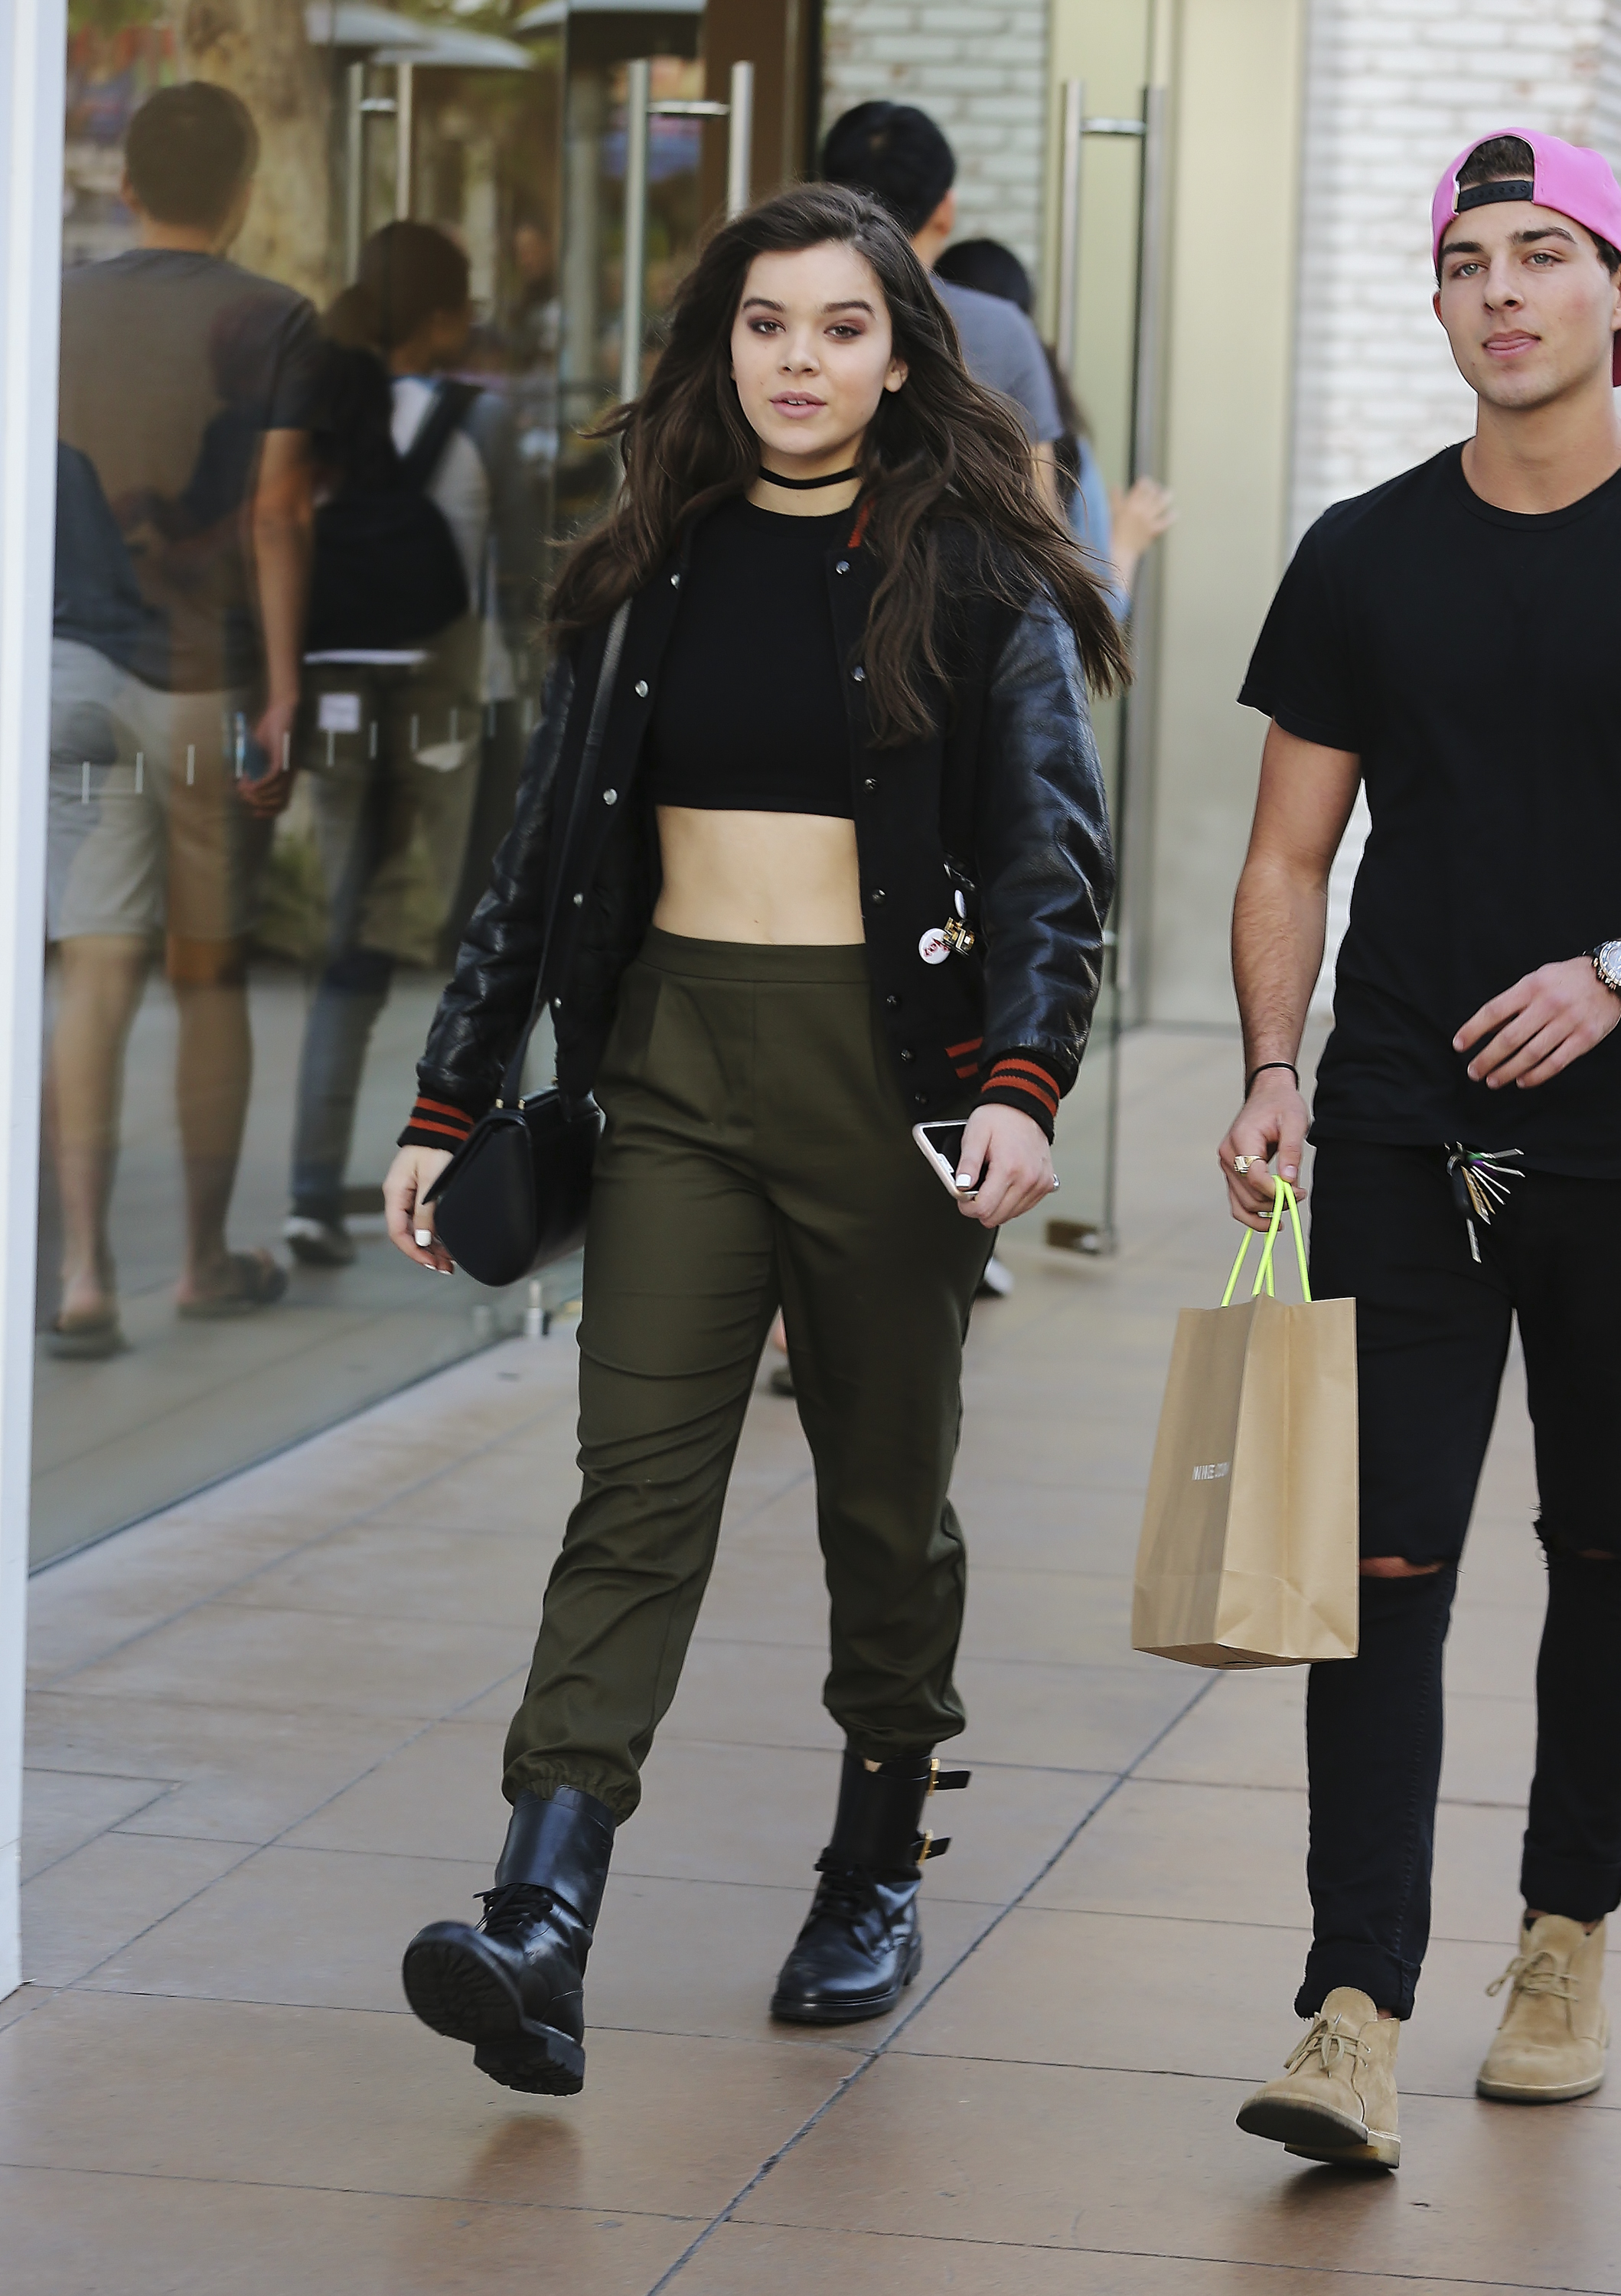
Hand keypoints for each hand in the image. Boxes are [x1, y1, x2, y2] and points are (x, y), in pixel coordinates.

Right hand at [239, 693, 298, 817]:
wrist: (281, 710)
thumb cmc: (270, 730)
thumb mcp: (258, 753)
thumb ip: (252, 768)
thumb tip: (243, 783)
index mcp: (287, 775)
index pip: (282, 803)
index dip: (269, 811)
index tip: (253, 812)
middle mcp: (291, 774)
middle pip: (279, 802)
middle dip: (260, 803)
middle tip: (244, 794)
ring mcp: (289, 767)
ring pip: (277, 792)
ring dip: (259, 794)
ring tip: (245, 788)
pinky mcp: (284, 757)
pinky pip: (275, 777)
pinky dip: (262, 784)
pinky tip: (251, 784)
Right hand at [384, 1144, 455, 1271]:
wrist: (440, 1127)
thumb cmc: (435, 1148)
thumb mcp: (432, 1180)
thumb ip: (426, 1210)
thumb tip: (423, 1239)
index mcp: (395, 1193)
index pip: (397, 1232)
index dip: (414, 1251)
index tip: (431, 1263)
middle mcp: (398, 1198)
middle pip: (407, 1234)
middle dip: (425, 1253)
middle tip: (445, 1268)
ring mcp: (408, 1197)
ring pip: (417, 1230)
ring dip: (432, 1247)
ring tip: (449, 1262)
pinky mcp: (420, 1195)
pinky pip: (423, 1221)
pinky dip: (435, 1234)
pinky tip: (447, 1245)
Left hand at [954, 1104, 1055, 1227]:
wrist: (1024, 1107)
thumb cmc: (998, 1118)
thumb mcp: (975, 1135)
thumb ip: (967, 1164)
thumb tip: (961, 1187)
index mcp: (1009, 1168)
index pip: (984, 1208)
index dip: (967, 1207)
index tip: (962, 1198)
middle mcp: (1028, 1178)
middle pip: (996, 1217)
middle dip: (980, 1208)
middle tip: (974, 1190)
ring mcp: (1039, 1183)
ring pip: (1010, 1215)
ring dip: (996, 1205)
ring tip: (991, 1182)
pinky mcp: (1046, 1184)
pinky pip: (1024, 1207)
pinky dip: (1011, 1202)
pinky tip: (1005, 1184)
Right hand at [1108, 476, 1174, 559]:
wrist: (1118, 550)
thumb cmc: (1112, 531)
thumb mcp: (1112, 512)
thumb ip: (1115, 498)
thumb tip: (1115, 487)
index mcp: (1130, 504)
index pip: (1141, 488)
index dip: (1145, 483)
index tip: (1146, 481)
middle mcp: (1141, 510)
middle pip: (1151, 494)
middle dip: (1155, 489)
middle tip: (1156, 487)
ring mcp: (1148, 520)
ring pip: (1160, 505)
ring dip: (1165, 498)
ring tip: (1169, 493)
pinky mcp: (1152, 530)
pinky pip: (1164, 522)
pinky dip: (1170, 517)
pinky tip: (1175, 513)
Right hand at [1217, 1070, 1309, 1229]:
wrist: (1268, 1093)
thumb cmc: (1282, 1104)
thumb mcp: (1295, 1121)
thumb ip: (1292, 1151)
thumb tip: (1289, 1182)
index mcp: (1241, 1140)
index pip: (1254, 1177)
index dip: (1276, 1191)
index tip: (1300, 1192)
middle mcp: (1228, 1154)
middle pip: (1248, 1194)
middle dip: (1275, 1202)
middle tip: (1300, 1195)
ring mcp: (1226, 1164)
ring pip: (1241, 1204)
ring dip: (1265, 1213)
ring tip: (1288, 1208)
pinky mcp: (1231, 1171)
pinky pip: (1237, 1201)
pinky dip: (1252, 1215)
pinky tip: (1271, 1219)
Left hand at [1454, 956, 1620, 1089]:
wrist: (1612, 976)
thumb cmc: (1568, 979)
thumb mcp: (1537, 979)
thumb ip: (1514, 1002)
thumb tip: (1489, 1028)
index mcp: (1531, 987)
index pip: (1493, 1011)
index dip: (1473, 1030)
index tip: (1459, 1045)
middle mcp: (1548, 1004)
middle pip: (1509, 1038)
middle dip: (1487, 1058)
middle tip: (1473, 1071)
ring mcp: (1568, 1022)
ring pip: (1530, 1054)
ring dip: (1507, 1071)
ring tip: (1492, 1080)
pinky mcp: (1584, 1038)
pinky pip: (1555, 1062)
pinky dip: (1536, 1075)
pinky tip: (1523, 1081)